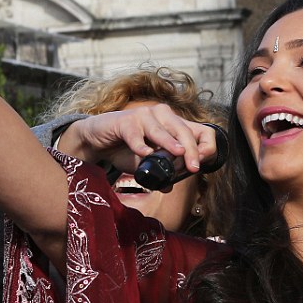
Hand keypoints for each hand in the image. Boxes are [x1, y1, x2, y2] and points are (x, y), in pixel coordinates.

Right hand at [56, 104, 218, 175]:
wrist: (98, 139)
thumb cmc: (126, 148)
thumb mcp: (147, 163)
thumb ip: (159, 172)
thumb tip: (170, 187)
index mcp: (175, 124)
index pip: (201, 131)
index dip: (205, 147)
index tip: (200, 165)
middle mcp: (163, 115)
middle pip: (184, 130)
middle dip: (191, 149)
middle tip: (193, 167)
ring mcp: (144, 116)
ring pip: (161, 130)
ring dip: (170, 143)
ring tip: (178, 154)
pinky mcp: (125, 121)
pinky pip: (135, 134)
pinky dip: (140, 145)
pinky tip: (145, 154)